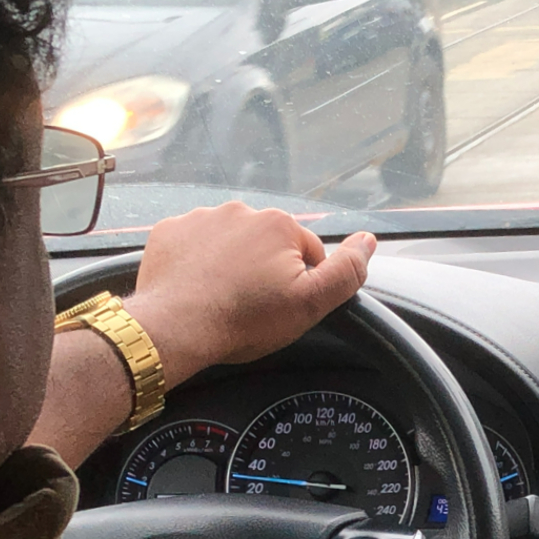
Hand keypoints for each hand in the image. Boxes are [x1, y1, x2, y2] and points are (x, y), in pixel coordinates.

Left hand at [122, 202, 376, 382]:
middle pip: (267, 244)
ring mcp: (200, 218)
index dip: (300, 284)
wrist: (174, 327)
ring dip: (231, 264)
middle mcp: (240, 211)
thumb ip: (346, 271)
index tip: (281, 307)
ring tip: (222, 298)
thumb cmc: (244, 319)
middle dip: (264, 270)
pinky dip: (197, 262)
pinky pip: (193, 243)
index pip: (307, 253)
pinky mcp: (169, 232)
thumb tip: (368, 240)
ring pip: (230, 242)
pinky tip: (197, 288)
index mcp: (279, 224)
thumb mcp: (310, 303)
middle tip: (252, 306)